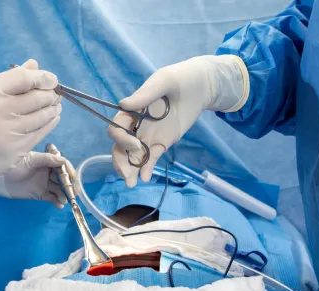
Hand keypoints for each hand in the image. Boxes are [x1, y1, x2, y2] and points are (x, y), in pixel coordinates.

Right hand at [0, 59, 61, 203]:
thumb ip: (6, 81)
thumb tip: (34, 66)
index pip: (23, 79)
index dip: (41, 77)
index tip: (50, 79)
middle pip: (36, 97)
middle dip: (49, 93)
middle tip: (54, 92)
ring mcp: (9, 134)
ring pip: (42, 116)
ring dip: (52, 108)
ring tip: (55, 103)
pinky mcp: (16, 152)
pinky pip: (40, 133)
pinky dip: (49, 123)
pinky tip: (52, 118)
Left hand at [0, 151, 75, 208]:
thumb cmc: (13, 165)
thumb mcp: (31, 159)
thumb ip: (47, 159)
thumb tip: (63, 161)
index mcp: (46, 162)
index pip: (62, 165)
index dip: (68, 171)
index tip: (72, 177)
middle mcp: (47, 173)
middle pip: (62, 179)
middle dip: (69, 185)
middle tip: (73, 192)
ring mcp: (43, 184)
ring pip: (58, 189)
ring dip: (63, 194)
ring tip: (65, 200)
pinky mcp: (38, 194)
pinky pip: (51, 198)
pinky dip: (56, 202)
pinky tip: (59, 205)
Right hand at [108, 55, 248, 186]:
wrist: (201, 86)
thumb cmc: (180, 79)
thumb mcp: (163, 82)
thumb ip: (144, 94)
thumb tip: (123, 105)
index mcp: (132, 110)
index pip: (117, 128)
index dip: (121, 139)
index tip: (135, 144)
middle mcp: (136, 125)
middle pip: (120, 147)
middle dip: (120, 161)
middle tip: (127, 175)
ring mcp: (148, 135)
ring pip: (133, 156)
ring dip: (130, 169)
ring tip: (132, 184)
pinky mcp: (162, 143)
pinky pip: (151, 158)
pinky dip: (147, 168)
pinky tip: (146, 178)